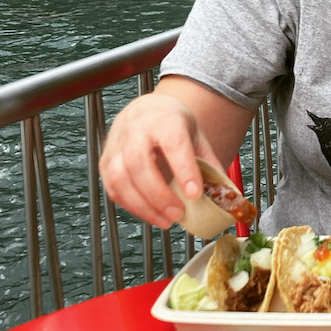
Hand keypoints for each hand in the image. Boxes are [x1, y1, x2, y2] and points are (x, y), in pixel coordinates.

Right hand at [99, 90, 220, 228]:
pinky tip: (150, 213)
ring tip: (166, 220)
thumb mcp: (196, 135)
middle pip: (139, 162)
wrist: (147, 110)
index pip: (173, 143)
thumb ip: (209, 163)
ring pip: (120, 178)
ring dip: (143, 205)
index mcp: (164, 119)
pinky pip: (113, 188)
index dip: (183, 170)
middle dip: (159, 194)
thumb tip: (224, 194)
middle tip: (178, 214)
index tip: (195, 194)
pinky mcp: (105, 161)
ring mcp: (116, 145)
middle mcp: (136, 128)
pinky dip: (131, 206)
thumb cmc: (172, 123)